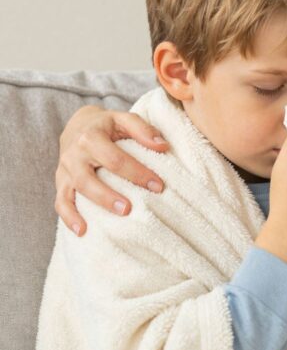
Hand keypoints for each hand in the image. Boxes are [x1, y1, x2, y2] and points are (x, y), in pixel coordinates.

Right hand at [56, 105, 169, 235]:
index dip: (137, 173)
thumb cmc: (108, 125)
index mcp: (90, 137)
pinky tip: (82, 231)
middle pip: (88, 179)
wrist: (78, 125)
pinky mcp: (60, 182)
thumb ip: (143, 129)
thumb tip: (163, 147)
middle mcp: (74, 155)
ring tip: (111, 220)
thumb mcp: (124, 118)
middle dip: (109, 196)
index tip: (158, 186)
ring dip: (92, 207)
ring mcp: (65, 170)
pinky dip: (69, 218)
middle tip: (130, 209)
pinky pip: (61, 202)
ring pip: (73, 192)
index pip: (115, 159)